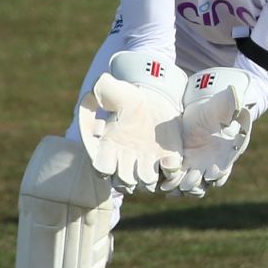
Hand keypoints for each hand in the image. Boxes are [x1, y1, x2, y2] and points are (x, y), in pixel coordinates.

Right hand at [76, 53, 187, 191]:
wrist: (156, 102)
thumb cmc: (131, 99)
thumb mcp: (118, 92)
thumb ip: (105, 90)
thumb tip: (97, 84)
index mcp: (110, 147)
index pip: (102, 168)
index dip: (105, 167)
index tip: (114, 153)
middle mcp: (127, 160)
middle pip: (124, 182)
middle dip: (129, 177)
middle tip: (135, 160)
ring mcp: (148, 163)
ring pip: (145, 184)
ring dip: (148, 178)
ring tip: (152, 163)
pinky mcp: (168, 159)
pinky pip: (169, 174)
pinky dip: (170, 170)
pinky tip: (169, 159)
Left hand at [164, 68, 253, 195]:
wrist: (198, 113)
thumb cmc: (215, 109)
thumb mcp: (223, 105)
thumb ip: (231, 103)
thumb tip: (238, 98)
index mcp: (227, 153)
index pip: (226, 167)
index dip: (220, 173)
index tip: (212, 173)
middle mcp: (214, 164)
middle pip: (206, 182)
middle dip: (197, 184)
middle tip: (187, 184)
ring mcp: (198, 167)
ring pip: (192, 185)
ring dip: (182, 187)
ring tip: (172, 188)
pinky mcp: (183, 165)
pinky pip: (178, 180)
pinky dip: (172, 184)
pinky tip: (164, 185)